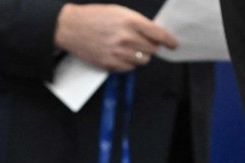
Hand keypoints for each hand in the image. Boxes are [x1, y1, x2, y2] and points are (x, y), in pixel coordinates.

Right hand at [54, 4, 178, 72]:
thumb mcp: (119, 12)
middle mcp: (126, 38)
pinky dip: (129, 64)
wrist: (71, 27)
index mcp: (130, 21)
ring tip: (129, 49)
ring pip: (142, 61)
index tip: (173, 44)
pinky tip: (120, 55)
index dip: (169, 41)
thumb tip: (153, 34)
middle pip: (152, 49)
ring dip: (140, 56)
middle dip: (151, 47)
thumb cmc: (94, 17)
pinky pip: (129, 68)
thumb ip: (137, 22)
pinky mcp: (109, 64)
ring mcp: (118, 53)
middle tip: (143, 43)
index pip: (159, 34)